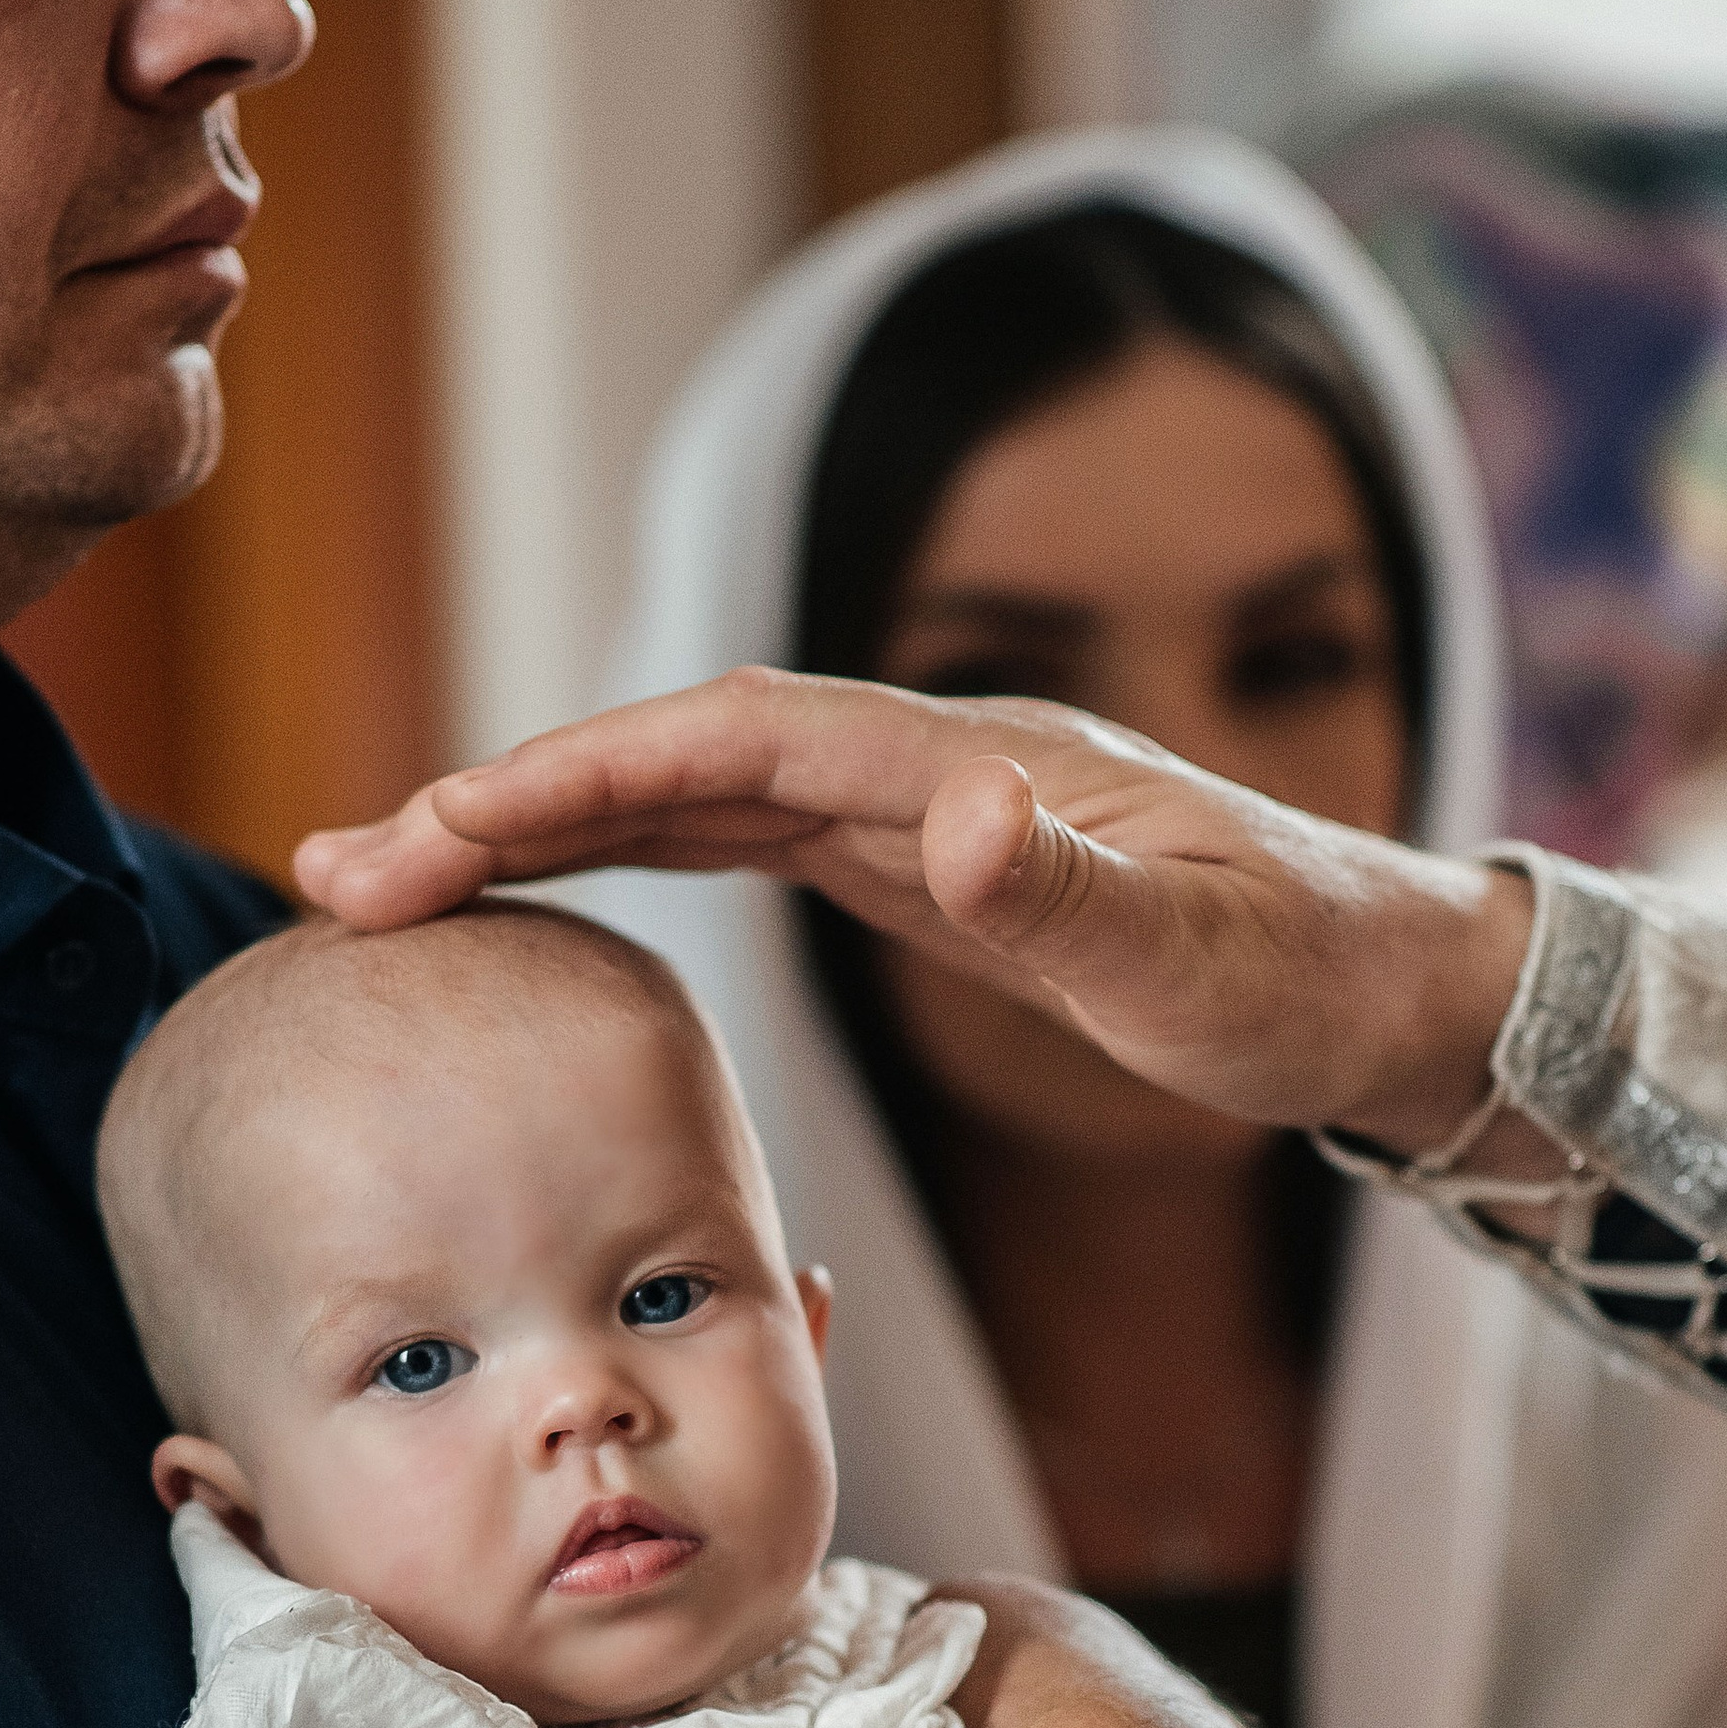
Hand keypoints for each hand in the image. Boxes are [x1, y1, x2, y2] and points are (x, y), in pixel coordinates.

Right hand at [296, 669, 1537, 1160]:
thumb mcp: (1205, 965)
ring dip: (538, 828)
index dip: (579, 770)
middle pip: (673, 753)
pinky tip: (544, 901)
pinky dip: (623, 859)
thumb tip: (964, 816)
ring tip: (388, 883)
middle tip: (337, 872)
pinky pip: (734, 845)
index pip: (731, 740)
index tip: (441, 824)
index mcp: (970, 761)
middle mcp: (925, 761)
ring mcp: (915, 806)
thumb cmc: (1304, 980)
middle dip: (502, 799)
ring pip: (687, 795)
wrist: (1388, 987)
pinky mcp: (915, 863)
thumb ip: (1082, 894)